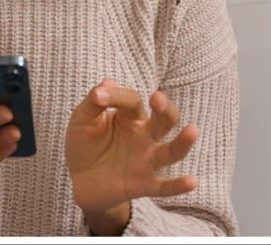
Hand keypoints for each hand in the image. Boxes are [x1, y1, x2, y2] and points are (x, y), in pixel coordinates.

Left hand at [65, 79, 197, 234]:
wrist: (78, 180)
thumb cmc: (85, 144)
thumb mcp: (82, 120)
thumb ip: (93, 102)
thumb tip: (107, 82)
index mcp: (131, 117)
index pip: (133, 101)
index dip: (116, 96)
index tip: (98, 97)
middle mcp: (145, 136)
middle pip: (165, 120)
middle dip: (165, 109)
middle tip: (157, 99)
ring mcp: (146, 160)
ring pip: (171, 151)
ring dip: (183, 142)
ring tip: (192, 130)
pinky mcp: (143, 185)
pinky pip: (164, 187)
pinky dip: (178, 186)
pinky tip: (191, 182)